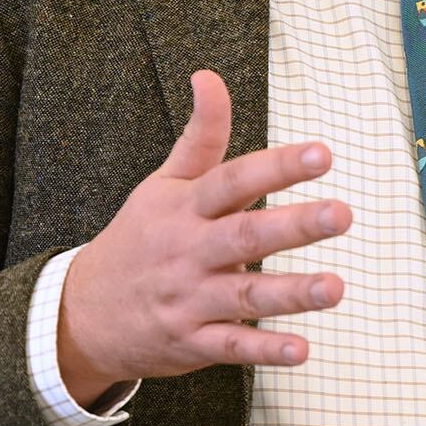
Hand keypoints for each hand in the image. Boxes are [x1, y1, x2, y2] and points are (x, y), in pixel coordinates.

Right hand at [55, 69, 350, 404]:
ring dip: (291, 293)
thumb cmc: (138, 238)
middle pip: (244, 235)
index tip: (322, 153)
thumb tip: (209, 76)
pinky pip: (232, 346)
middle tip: (342, 214)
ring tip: (336, 287)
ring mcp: (189, 299)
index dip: (276, 166)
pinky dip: (265, 350)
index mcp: (184, 207)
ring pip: (245, 296)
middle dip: (294, 225)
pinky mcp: (192, 341)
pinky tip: (302, 350)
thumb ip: (200, 136)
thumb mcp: (162, 184)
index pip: (233, 180)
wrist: (83, 312)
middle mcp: (188, 251)